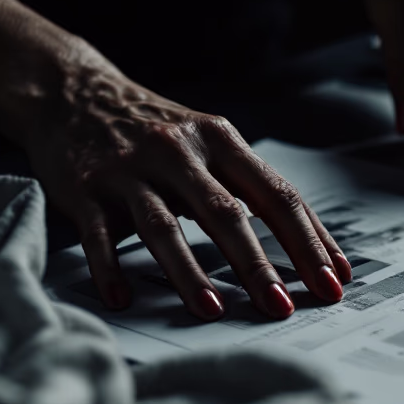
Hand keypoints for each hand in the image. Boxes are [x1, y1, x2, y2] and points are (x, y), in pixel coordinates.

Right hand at [0, 0, 351, 320]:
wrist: (71, 91)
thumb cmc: (157, 131)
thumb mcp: (210, 143)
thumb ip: (252, 190)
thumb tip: (317, 250)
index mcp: (221, 140)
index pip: (276, 195)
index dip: (308, 241)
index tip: (333, 281)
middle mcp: (179, 150)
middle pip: (226, 213)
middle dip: (258, 265)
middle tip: (283, 308)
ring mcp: (130, 169)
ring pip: (165, 227)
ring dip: (190, 273)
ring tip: (213, 311)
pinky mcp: (84, 187)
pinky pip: (99, 235)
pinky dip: (110, 268)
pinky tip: (123, 297)